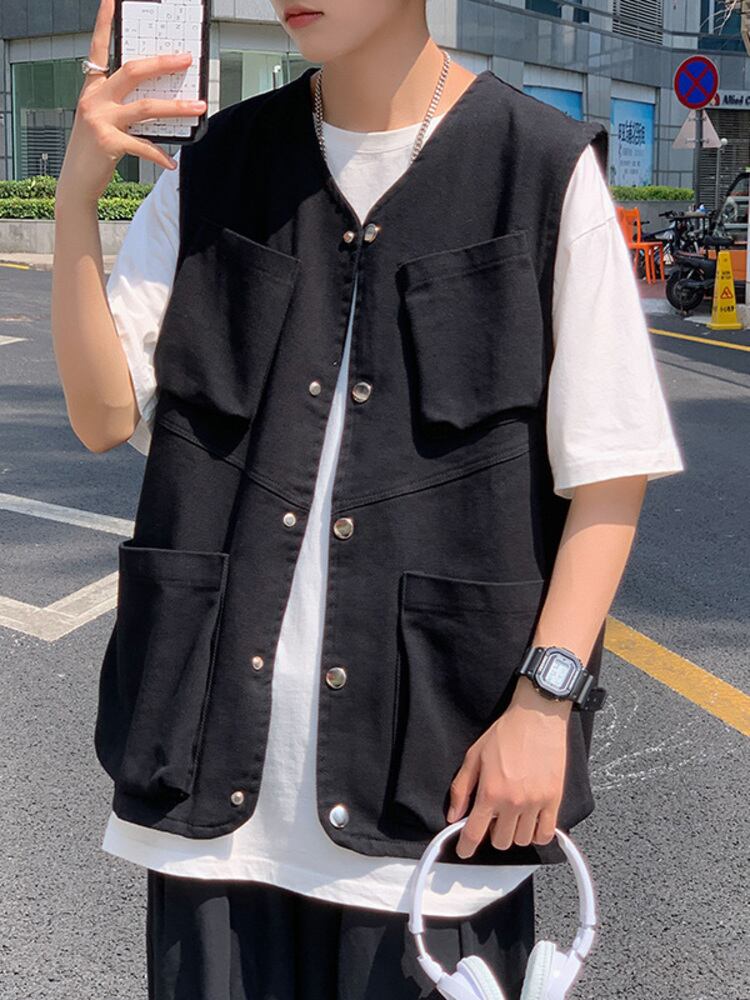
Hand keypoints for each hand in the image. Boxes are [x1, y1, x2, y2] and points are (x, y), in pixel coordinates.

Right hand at [57, 0, 206, 204]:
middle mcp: (94, 99)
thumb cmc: (94, 151)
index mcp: (92, 88)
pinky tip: (172, 164)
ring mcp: (100, 120)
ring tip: (199, 107)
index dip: (104, 22)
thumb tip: (160, 102)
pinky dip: (161, 156)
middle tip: (186, 58)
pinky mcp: (109, 143)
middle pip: (133, 71)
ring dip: (177, 107)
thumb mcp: (104, 121)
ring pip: (146, 108)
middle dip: (162, 63)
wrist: (76, 182)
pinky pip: (144, 146)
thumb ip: (123, 107)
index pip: (98, 48)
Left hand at [446, 676, 569, 857]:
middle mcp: (513, 803)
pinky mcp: (554, 800)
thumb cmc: (505, 734)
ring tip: (512, 816)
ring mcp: (535, 803)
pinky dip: (537, 834)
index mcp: (490, 792)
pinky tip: (530, 821)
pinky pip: (545, 834)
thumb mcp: (473, 757)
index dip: (466, 847)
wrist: (537, 718)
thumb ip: (461, 789)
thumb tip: (454, 815)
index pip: (475, 833)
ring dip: (514, 833)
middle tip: (492, 818)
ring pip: (522, 841)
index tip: (464, 851)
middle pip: (500, 842)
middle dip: (492, 834)